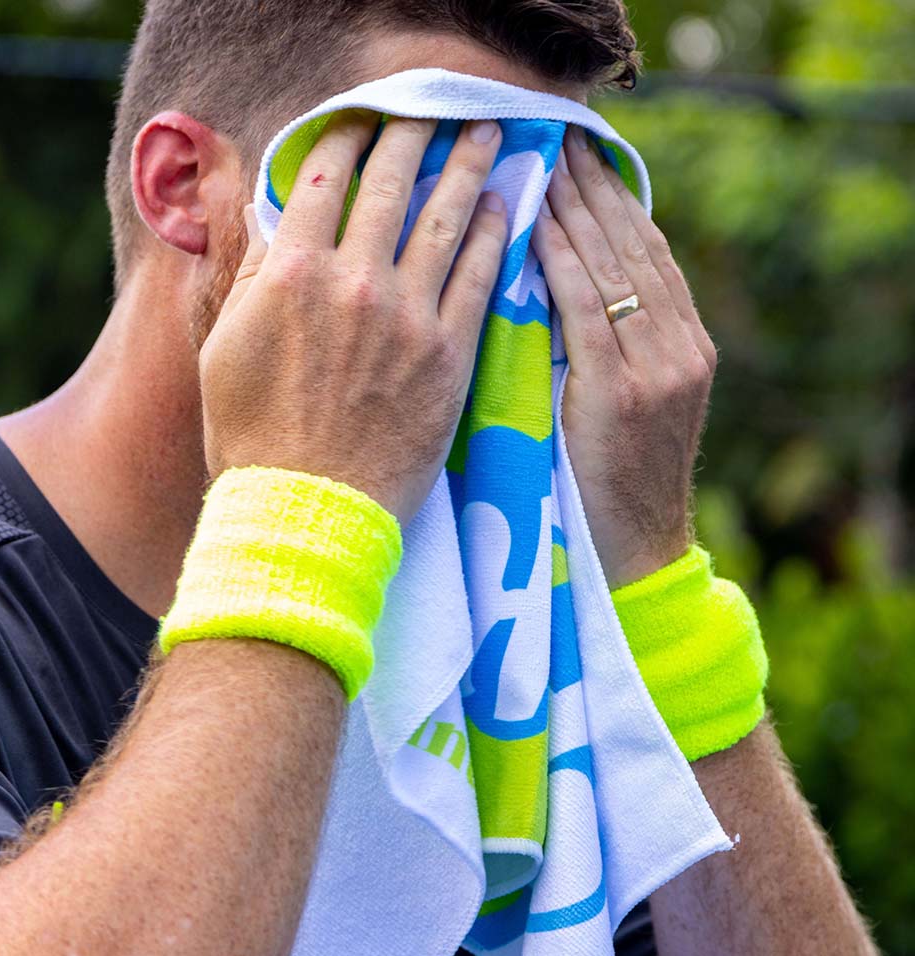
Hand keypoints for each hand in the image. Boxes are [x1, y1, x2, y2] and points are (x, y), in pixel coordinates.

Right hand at [198, 111, 506, 524]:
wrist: (308, 509)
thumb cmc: (254, 437)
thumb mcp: (224, 348)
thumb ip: (251, 274)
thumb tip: (267, 215)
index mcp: (291, 271)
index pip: (324, 178)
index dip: (348, 137)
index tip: (365, 119)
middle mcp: (353, 280)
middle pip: (391, 184)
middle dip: (417, 134)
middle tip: (439, 111)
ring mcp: (407, 316)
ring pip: (444, 220)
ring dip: (467, 169)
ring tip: (488, 135)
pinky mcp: (449, 354)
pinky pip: (477, 278)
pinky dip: (492, 236)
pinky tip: (504, 209)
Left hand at [531, 123, 717, 589]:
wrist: (637, 549)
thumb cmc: (616, 482)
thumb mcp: (630, 406)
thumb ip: (616, 348)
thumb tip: (566, 289)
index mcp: (688, 345)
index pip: (649, 252)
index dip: (615, 200)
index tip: (581, 157)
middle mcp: (681, 346)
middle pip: (633, 247)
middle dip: (591, 189)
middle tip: (556, 137)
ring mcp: (657, 367)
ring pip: (611, 267)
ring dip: (572, 209)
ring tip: (541, 162)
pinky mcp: (622, 391)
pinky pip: (586, 309)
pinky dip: (560, 261)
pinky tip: (536, 223)